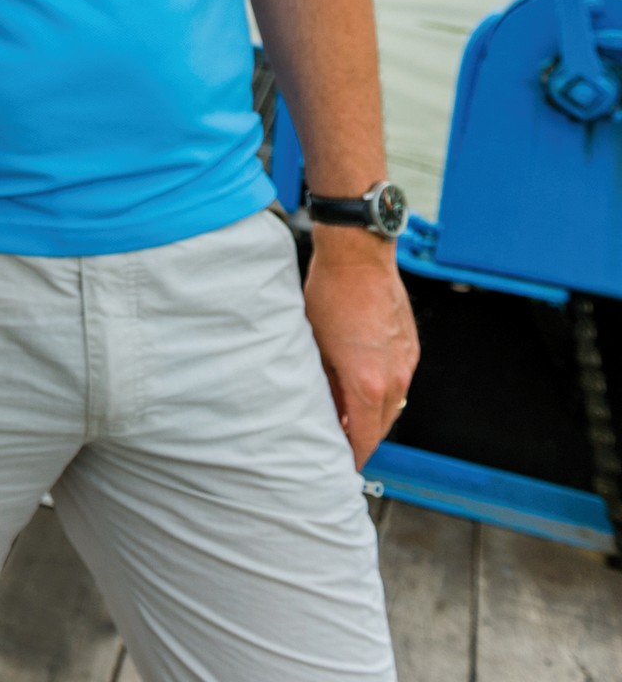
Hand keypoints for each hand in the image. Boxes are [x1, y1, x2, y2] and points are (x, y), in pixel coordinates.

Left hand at [304, 229, 419, 468]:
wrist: (358, 258)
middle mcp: (394, 378)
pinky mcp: (411, 347)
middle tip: (341, 444)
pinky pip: (400, 380)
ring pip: (394, 404)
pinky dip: (384, 391)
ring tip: (350, 417)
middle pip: (381, 425)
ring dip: (374, 414)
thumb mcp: (314, 345)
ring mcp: (406, 362)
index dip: (354, 455)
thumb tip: (325, 409)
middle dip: (363, 438)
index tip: (342, 466)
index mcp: (367, 383)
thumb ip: (323, 383)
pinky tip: (364, 386)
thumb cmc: (329, 296)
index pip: (365, 437)